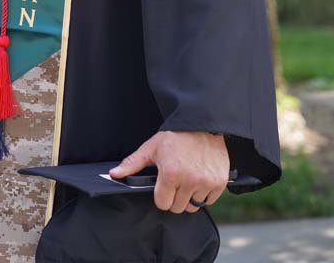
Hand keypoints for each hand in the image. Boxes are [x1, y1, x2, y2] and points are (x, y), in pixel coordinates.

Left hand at [109, 130, 228, 213]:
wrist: (202, 126)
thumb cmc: (176, 137)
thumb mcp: (151, 148)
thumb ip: (132, 163)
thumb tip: (114, 174)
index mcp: (171, 173)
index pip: (162, 203)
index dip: (160, 196)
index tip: (163, 187)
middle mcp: (190, 180)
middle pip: (178, 208)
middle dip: (174, 198)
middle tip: (175, 182)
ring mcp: (206, 183)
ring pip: (193, 206)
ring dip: (189, 197)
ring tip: (187, 180)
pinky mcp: (219, 183)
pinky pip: (209, 201)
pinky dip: (203, 194)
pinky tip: (199, 180)